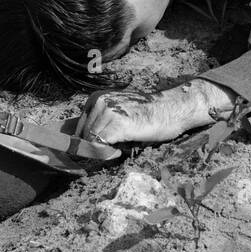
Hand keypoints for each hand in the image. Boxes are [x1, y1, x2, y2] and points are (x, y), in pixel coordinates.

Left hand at [75, 80, 236, 146]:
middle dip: (94, 148)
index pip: (79, 128)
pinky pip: (100, 147)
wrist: (171, 108)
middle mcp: (99, 102)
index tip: (98, 150)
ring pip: (90, 142)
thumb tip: (80, 145)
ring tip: (122, 146)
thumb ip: (101, 124)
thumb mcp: (119, 113)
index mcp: (97, 98)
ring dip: (102, 151)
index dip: (87, 143)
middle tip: (114, 149)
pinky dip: (108, 153)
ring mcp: (107, 112)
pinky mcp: (117, 125)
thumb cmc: (148, 114)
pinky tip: (123, 148)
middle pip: (83, 136)